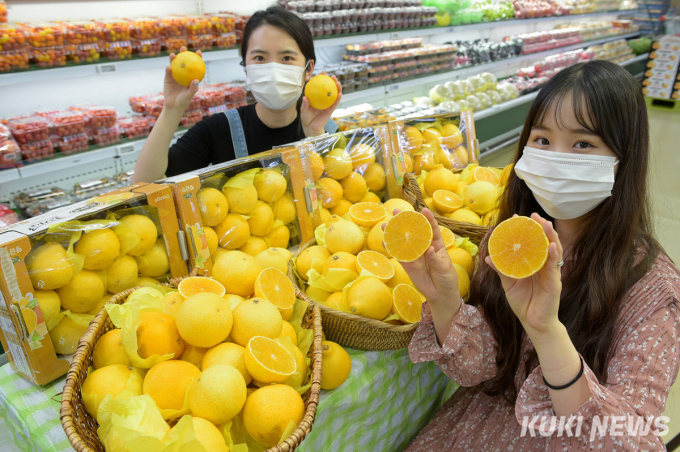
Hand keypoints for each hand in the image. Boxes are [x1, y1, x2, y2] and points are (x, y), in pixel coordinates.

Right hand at [163, 47, 200, 112]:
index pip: (195, 65)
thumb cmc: (183, 101)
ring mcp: (175, 74)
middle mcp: (183, 73)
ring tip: (173, 54)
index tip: (198, 51)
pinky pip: (168, 72)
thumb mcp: (189, 95)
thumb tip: (196, 80)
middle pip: (184, 61)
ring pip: (174, 64)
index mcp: (190, 76)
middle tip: (184, 48)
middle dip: (184, 53)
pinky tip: (169, 67)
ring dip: (173, 58)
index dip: (197, 57)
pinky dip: (168, 69)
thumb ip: (193, 88)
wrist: (173, 105)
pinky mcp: (167, 77)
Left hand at [301, 73, 341, 137]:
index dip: (322, 79)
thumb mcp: (304, 110)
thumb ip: (305, 104)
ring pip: (334, 94)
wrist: (311, 127)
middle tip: (332, 76)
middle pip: (329, 88)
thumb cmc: (306, 117)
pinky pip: (335, 103)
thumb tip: (305, 98)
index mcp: (317, 97)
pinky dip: (338, 98)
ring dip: (337, 87)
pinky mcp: (331, 110)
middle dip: (332, 81)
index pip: (320, 86)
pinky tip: (339, 94)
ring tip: (337, 82)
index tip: (322, 72)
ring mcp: (328, 104)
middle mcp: (323, 99)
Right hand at [383, 208, 461, 309]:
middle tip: (396, 212)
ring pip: (403, 242)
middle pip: (414, 232)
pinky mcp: (408, 265)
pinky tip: (383, 242)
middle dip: (405, 221)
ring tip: (385, 224)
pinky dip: (391, 249)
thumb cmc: (447, 278)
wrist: (441, 295)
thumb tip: (429, 250)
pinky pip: (399, 256)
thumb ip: (436, 259)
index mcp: (436, 244)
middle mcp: (424, 247)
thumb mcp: (444, 268)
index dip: (428, 219)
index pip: (432, 229)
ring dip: (394, 233)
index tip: (423, 210)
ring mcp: (415, 256)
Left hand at [485, 213, 562, 337]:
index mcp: (534, 264)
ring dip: (550, 236)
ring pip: (553, 251)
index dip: (527, 229)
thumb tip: (488, 258)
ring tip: (545, 223)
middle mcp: (544, 266)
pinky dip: (554, 256)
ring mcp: (551, 273)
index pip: (532, 242)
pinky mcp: (555, 283)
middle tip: (534, 214)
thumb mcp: (509, 284)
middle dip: (541, 227)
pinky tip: (552, 246)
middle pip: (545, 242)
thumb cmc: (523, 303)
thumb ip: (501, 270)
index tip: (518, 217)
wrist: (533, 323)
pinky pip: (554, 268)